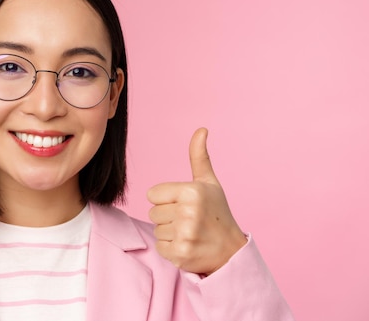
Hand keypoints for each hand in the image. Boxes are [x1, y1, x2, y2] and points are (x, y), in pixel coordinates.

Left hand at [147, 128, 246, 274]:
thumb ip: (199, 156)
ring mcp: (185, 234)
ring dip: (169, 233)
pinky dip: (170, 249)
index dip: (166, 200)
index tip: (184, 205)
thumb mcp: (209, 183)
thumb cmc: (217, 213)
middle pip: (152, 213)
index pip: (152, 194)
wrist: (231, 251)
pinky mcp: (180, 253)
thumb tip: (201, 129)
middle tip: (189, 221)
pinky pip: (159, 246)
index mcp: (191, 191)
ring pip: (156, 230)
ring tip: (190, 233)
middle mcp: (188, 212)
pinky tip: (187, 245)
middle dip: (168, 217)